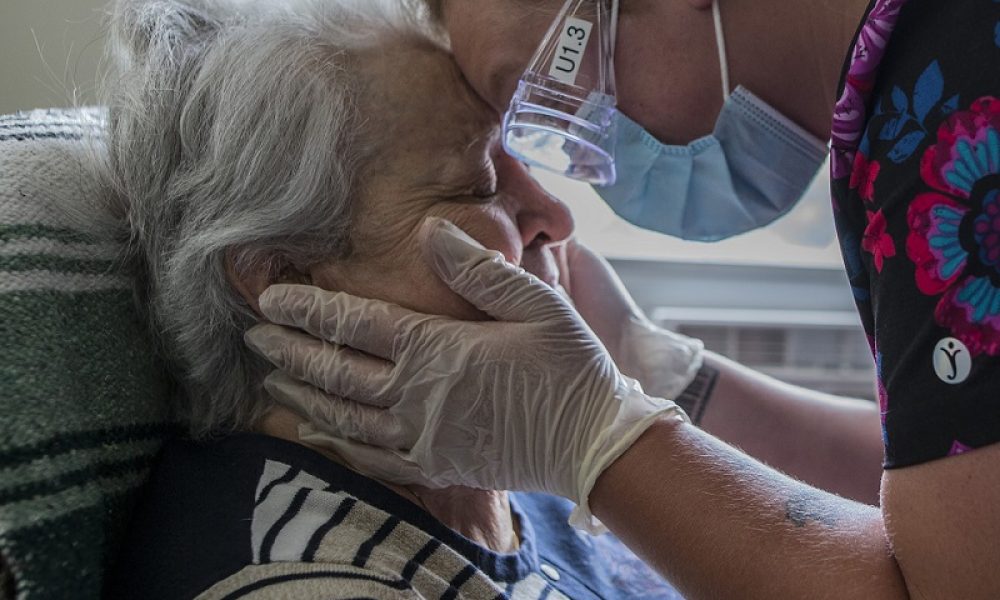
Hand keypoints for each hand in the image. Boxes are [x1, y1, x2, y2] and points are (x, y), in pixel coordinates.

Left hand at [245, 218, 687, 530]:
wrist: (594, 444)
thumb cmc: (570, 369)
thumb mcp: (535, 304)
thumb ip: (477, 270)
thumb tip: (428, 231)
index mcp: (437, 350)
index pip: (354, 323)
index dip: (307, 308)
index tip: (269, 298)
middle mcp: (417, 395)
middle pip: (335, 370)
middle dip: (289, 351)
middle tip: (253, 336)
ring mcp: (421, 436)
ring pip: (342, 415)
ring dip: (301, 395)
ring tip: (271, 380)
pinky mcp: (435, 465)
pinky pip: (369, 456)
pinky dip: (335, 441)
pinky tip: (316, 431)